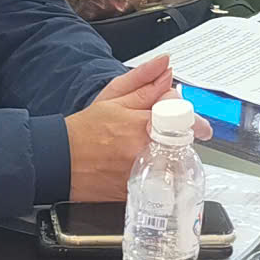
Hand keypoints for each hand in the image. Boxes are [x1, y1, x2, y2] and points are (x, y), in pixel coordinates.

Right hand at [64, 56, 209, 200]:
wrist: (59, 162)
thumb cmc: (83, 131)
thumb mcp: (112, 99)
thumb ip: (143, 83)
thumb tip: (165, 67)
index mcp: (140, 124)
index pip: (183, 119)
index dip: (193, 119)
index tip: (200, 124)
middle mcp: (143, 151)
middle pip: (183, 143)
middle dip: (184, 138)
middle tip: (175, 136)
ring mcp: (140, 174)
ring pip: (173, 165)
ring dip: (173, 157)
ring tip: (157, 152)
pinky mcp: (137, 192)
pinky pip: (159, 183)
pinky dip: (159, 175)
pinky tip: (147, 168)